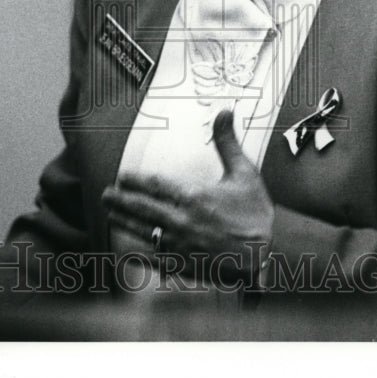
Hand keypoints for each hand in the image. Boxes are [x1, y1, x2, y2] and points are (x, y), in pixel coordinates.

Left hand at [102, 109, 273, 272]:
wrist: (270, 255)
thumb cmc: (257, 214)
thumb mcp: (244, 173)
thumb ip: (228, 143)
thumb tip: (224, 111)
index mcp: (193, 197)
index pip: (154, 185)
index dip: (135, 180)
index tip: (122, 176)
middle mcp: (181, 220)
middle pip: (142, 208)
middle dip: (121, 200)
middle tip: (105, 195)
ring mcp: (181, 245)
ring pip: (144, 232)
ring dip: (124, 223)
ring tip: (110, 216)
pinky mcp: (184, 265)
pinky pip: (155, 260)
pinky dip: (139, 254)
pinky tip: (127, 251)